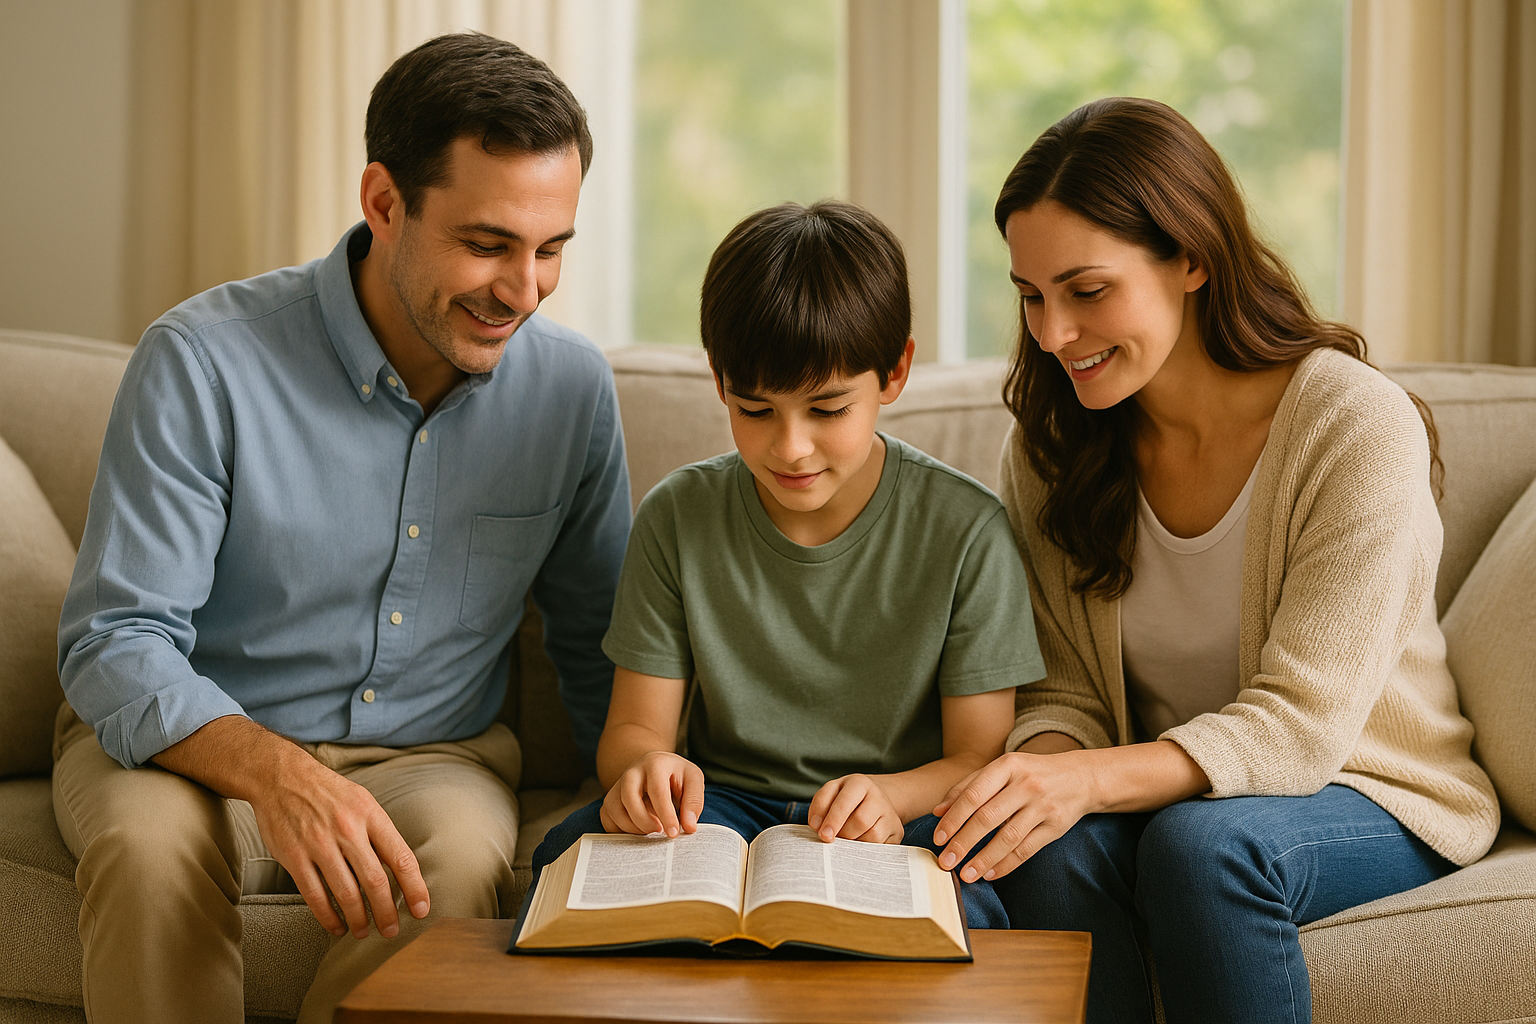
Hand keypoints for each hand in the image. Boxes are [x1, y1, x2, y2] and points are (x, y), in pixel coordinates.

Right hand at [249, 756, 429, 939]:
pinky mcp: (294, 857)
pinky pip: (314, 896)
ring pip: (345, 893)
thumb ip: (380, 832)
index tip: (421, 910)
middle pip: (375, 881)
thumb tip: (399, 869)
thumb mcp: (363, 801)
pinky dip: (328, 917)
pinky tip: (336, 926)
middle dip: (386, 912)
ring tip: (364, 931)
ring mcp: (319, 844)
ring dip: (358, 919)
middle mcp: (348, 830)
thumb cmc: (329, 792)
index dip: (415, 887)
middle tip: (391, 931)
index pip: (400, 857)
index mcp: (370, 815)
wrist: (281, 777)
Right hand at [600, 751, 704, 836]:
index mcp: (655, 764)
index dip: (665, 815)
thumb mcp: (693, 780)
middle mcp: (632, 772)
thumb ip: (693, 802)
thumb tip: (689, 827)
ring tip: (651, 830)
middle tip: (660, 831)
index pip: (657, 791)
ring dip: (633, 827)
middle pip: (629, 798)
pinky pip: (607, 819)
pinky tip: (638, 830)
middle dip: (644, 821)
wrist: (654, 767)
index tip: (673, 833)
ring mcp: (617, 785)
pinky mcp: (610, 800)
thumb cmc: (676, 775)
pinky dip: (621, 830)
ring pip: (614, 810)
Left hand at [808, 774, 903, 843]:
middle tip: (835, 838)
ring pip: (873, 836)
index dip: (833, 821)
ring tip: (848, 839)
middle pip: (860, 821)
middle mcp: (878, 797)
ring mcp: (890, 815)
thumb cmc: (846, 798)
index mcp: (859, 784)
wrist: (875, 799)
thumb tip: (817, 827)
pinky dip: (867, 851)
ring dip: (855, 843)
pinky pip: (882, 848)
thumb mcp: (831, 793)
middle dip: (844, 834)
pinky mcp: (897, 832)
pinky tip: (860, 844)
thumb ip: (819, 806)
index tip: (823, 835)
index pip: (845, 803)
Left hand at [930, 751, 1092, 881]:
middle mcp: (1026, 784)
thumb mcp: (1002, 770)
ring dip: (984, 859)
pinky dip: (1007, 864)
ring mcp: (1043, 805)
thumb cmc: (1031, 773)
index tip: (938, 839)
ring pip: (1008, 838)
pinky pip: (1027, 850)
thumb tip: (938, 811)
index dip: (953, 819)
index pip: (973, 795)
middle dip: (963, 842)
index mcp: (1007, 766)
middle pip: (988, 818)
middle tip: (946, 861)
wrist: (1081, 777)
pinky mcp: (1056, 826)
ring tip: (965, 874)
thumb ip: (969, 786)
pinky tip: (991, 874)